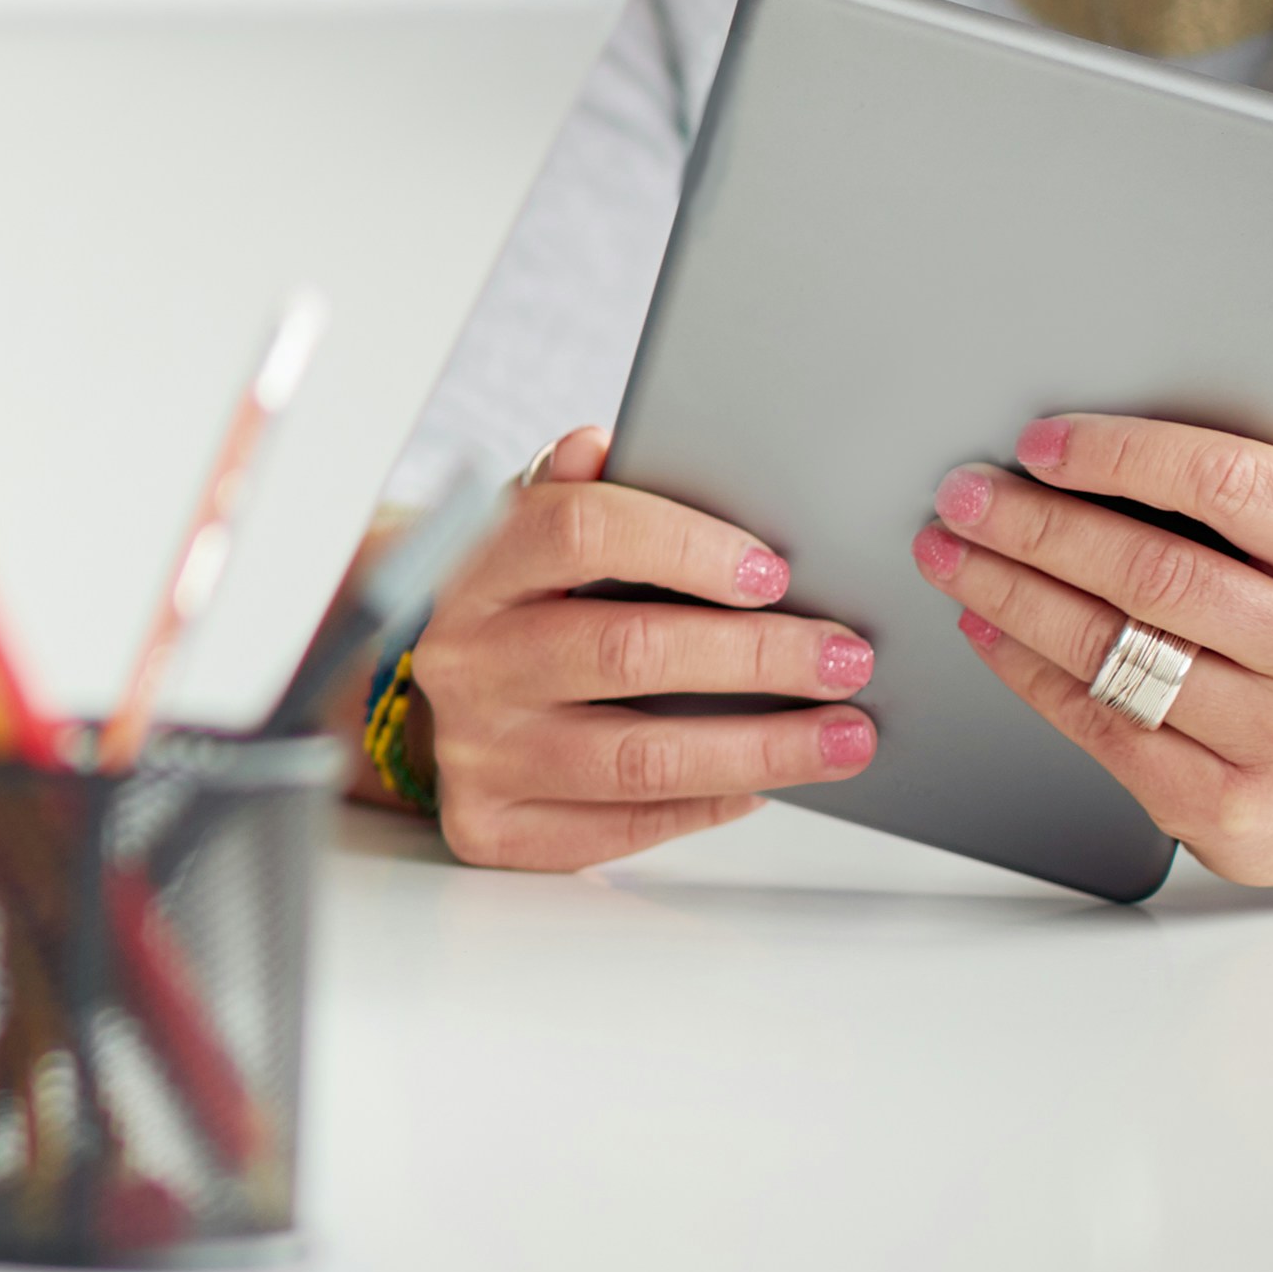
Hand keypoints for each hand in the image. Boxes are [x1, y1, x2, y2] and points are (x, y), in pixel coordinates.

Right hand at [409, 428, 879, 869]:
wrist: (427, 701)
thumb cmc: (516, 607)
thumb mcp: (526, 534)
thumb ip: (570, 491)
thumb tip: (596, 445)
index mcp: (471, 567)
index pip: (576, 532)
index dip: (684, 546)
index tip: (773, 572)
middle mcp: (462, 659)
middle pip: (624, 650)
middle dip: (756, 656)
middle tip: (845, 659)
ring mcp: (475, 750)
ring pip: (639, 758)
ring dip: (762, 749)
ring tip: (845, 736)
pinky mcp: (493, 826)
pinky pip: (623, 826)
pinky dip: (709, 805)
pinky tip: (762, 783)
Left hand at [923, 381, 1272, 886]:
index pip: (1240, 486)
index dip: (1126, 455)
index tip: (1040, 442)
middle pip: (1158, 573)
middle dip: (1040, 527)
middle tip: (962, 497)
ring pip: (1116, 650)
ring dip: (1009, 594)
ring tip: (947, 553)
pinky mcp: (1225, 808)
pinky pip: (1100, 723)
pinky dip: (1025, 668)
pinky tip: (983, 627)